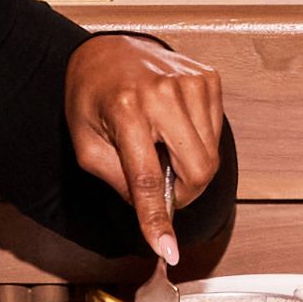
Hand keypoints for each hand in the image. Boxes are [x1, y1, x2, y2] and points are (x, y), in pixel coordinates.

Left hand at [66, 35, 228, 268]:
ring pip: (211, 156)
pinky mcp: (208, 78)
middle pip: (197, 171)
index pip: (147, 179)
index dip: (158, 220)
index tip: (168, 250)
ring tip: (160, 147)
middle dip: (182, 193)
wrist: (106, 51)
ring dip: (188, 166)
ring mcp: (191, 82)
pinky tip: (174, 129)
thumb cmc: (92, 96)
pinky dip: (198, 143)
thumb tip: (152, 214)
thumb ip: (119, 181)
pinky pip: (216, 132)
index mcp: (126, 110)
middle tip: (161, 189)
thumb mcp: (86, 145)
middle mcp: (162, 93)